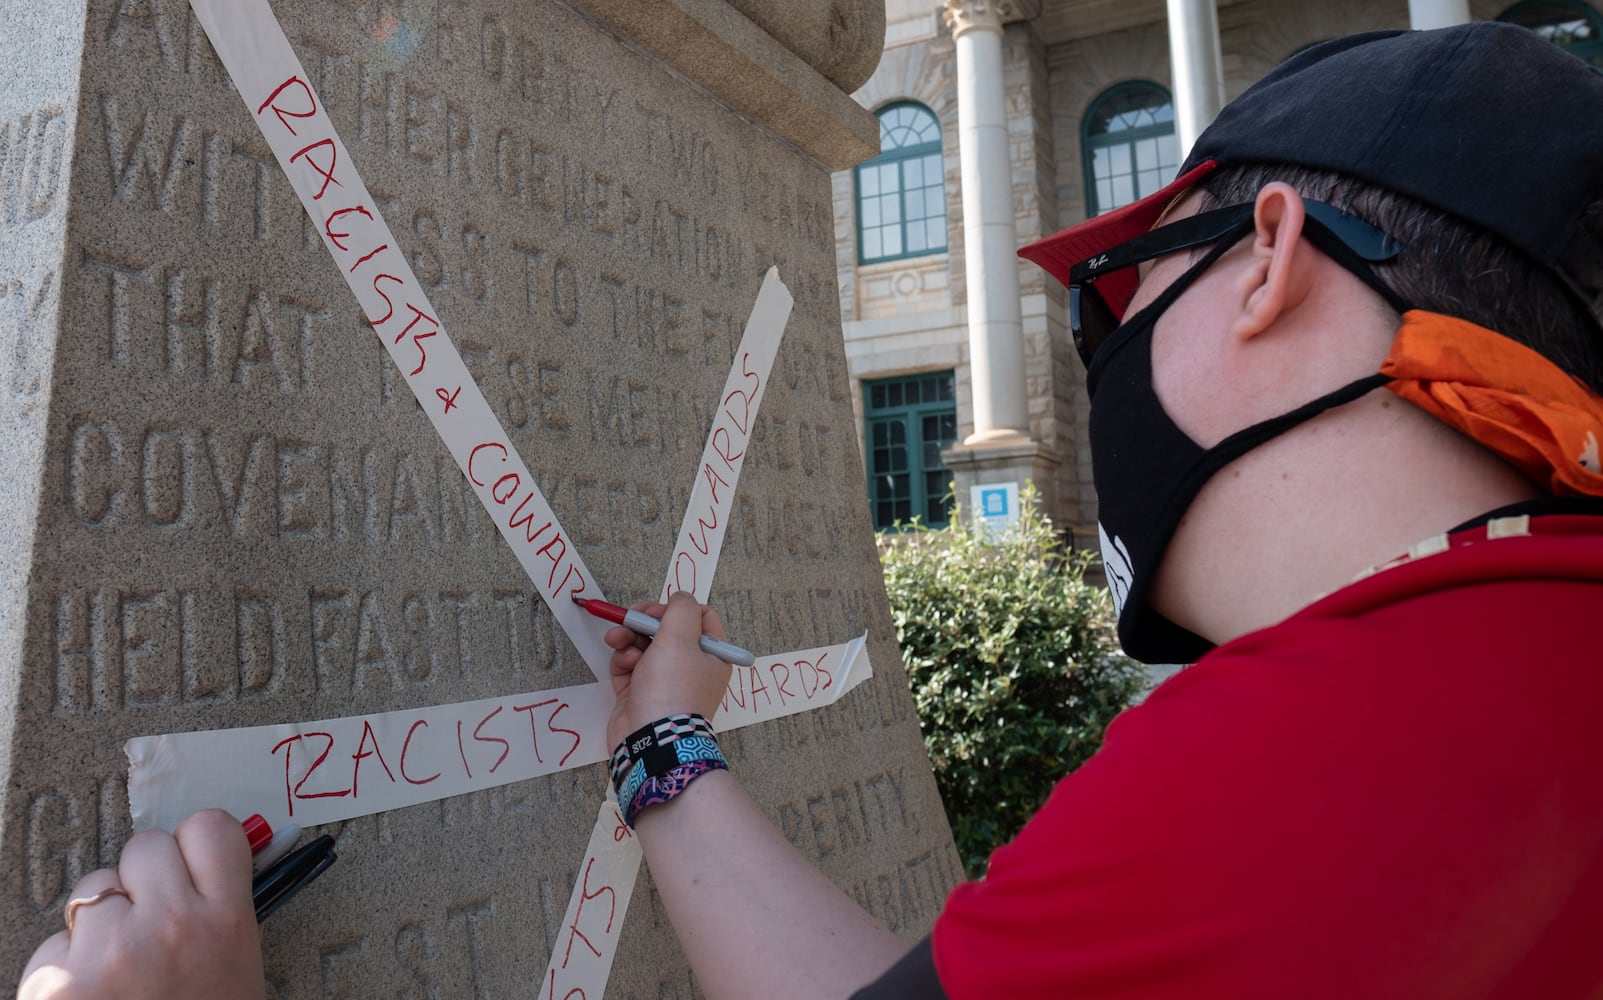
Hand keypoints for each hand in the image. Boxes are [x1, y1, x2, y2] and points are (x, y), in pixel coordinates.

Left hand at [19, 809, 265, 999]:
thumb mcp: (237, 967)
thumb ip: (225, 907)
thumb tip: (235, 849)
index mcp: (226, 922)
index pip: (210, 828)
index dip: (196, 845)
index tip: (192, 863)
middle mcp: (170, 926)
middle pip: (145, 847)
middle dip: (142, 880)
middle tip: (151, 921)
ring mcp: (110, 952)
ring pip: (92, 890)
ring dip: (99, 922)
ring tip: (119, 968)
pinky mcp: (57, 982)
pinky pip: (53, 942)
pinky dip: (65, 968)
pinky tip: (91, 996)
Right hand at [605, 592, 733, 748]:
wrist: (651, 740)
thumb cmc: (672, 689)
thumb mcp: (681, 637)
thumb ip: (681, 609)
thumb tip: (680, 597)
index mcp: (711, 655)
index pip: (700, 618)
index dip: (676, 609)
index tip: (659, 612)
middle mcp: (690, 667)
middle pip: (667, 629)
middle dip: (645, 620)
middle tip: (631, 617)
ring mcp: (664, 681)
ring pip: (644, 645)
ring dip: (629, 637)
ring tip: (617, 639)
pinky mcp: (640, 693)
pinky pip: (629, 665)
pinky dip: (623, 659)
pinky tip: (622, 661)